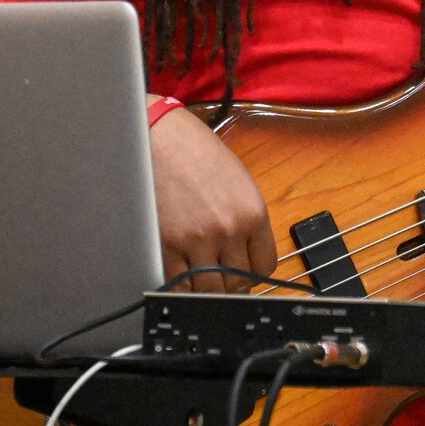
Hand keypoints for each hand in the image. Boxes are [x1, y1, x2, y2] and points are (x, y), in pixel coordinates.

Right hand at [148, 104, 278, 292]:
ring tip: (200, 274)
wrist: (159, 136)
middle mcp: (228, 229)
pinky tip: (180, 274)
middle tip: (220, 274)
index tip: (244, 270)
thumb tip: (246, 253)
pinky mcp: (165, 245)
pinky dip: (180, 286)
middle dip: (230, 282)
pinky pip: (177, 284)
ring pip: (209, 289)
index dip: (253, 271)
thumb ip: (247, 220)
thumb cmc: (197, 152)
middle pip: (237, 283)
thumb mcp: (239, 181)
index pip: (265, 266)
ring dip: (205, 286)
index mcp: (252, 212)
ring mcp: (196, 240)